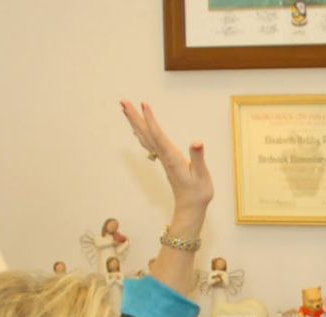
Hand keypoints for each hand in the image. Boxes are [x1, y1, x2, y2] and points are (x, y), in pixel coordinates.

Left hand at [120, 101, 212, 215]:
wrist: (190, 207)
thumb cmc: (198, 192)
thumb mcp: (202, 176)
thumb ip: (198, 158)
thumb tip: (197, 142)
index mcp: (172, 157)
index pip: (158, 135)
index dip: (151, 119)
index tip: (144, 104)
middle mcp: (164, 156)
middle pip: (146, 134)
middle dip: (135, 117)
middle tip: (123, 102)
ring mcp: (163, 158)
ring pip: (145, 137)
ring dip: (135, 122)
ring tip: (125, 108)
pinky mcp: (164, 160)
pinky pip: (149, 143)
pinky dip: (141, 133)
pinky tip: (136, 128)